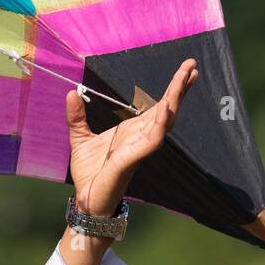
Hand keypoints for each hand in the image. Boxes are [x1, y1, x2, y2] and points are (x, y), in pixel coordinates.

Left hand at [65, 59, 198, 216]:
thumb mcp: (80, 137)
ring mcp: (141, 147)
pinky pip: (153, 139)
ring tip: (185, 78)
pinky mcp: (134, 158)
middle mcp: (142, 137)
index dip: (173, 88)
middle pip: (168, 108)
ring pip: (165, 120)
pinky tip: (167, 107)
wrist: (87, 200)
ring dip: (175, 99)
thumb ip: (77, 116)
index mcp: (133, 130)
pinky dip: (161, 123)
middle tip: (192, 64)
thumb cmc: (90, 173)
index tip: (187, 70)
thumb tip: (72, 91)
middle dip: (180, 87)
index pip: (158, 105)